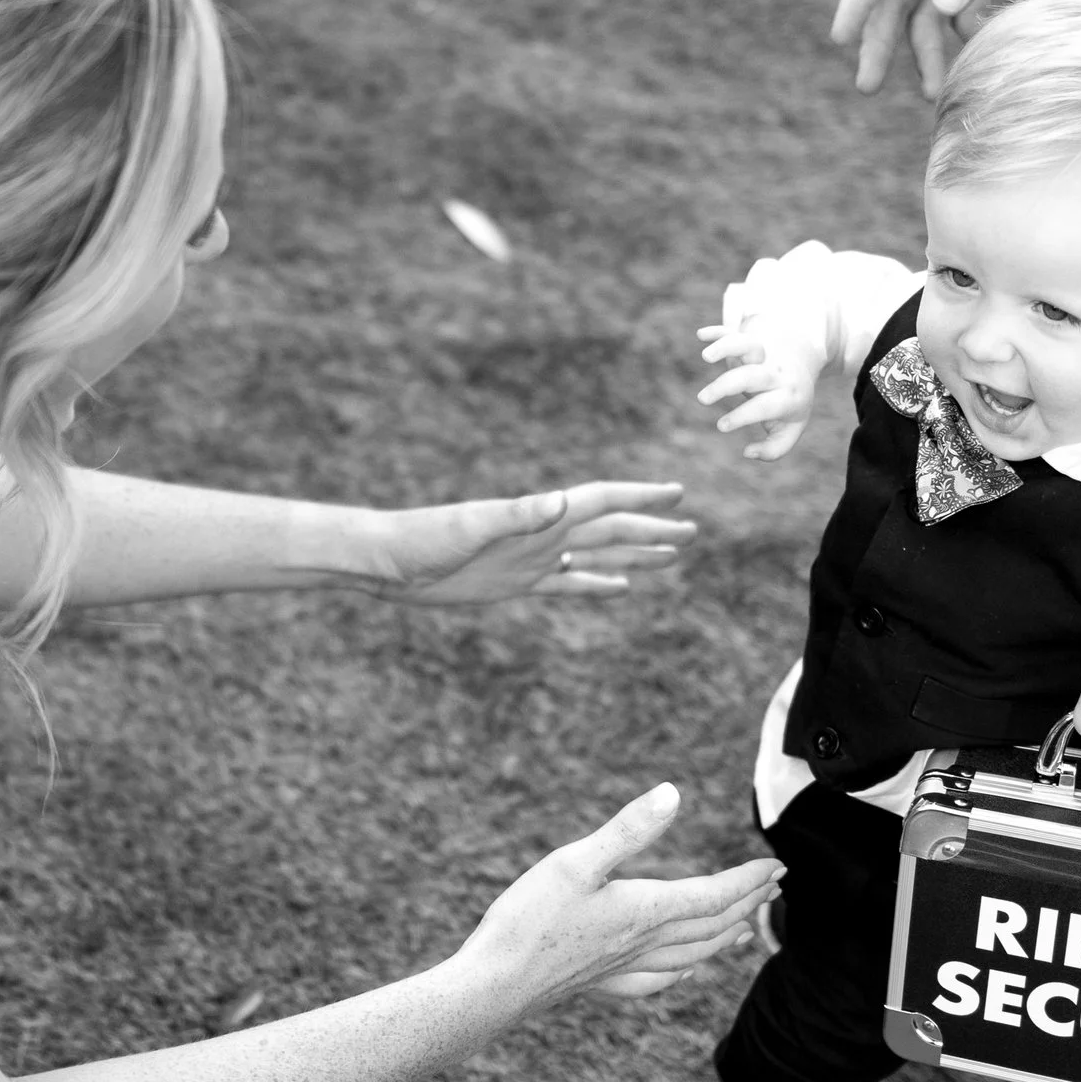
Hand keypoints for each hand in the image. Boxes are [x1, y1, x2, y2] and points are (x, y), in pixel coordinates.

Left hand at [363, 482, 695, 602]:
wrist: (388, 562)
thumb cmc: (421, 539)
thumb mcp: (470, 527)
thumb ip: (516, 514)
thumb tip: (560, 501)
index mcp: (538, 516)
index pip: (601, 502)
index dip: (641, 498)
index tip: (677, 494)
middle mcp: (542, 535)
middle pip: (610, 529)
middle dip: (650, 530)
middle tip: (692, 532)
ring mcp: (531, 558)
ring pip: (597, 555)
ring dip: (633, 554)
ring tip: (671, 555)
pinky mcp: (516, 583)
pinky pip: (568, 584)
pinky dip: (597, 583)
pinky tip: (620, 587)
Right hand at [458, 784, 785, 1004]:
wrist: (496, 984)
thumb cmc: (530, 920)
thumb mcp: (575, 861)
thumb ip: (627, 829)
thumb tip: (672, 793)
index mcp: (644, 910)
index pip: (712, 895)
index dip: (748, 881)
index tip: (777, 866)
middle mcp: (643, 943)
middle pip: (711, 926)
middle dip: (747, 904)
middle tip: (775, 887)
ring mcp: (624, 967)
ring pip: (692, 955)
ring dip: (725, 939)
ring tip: (749, 930)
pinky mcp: (601, 982)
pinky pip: (655, 981)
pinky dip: (680, 973)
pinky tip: (684, 974)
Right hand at [696, 295, 818, 459]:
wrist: (801, 364)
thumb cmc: (790, 404)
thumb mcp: (791, 428)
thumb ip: (774, 449)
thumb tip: (748, 453)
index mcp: (786, 397)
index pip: (765, 406)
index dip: (743, 416)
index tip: (721, 426)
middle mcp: (775, 373)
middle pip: (752, 375)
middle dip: (726, 386)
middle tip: (702, 399)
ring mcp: (764, 354)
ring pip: (747, 344)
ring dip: (727, 347)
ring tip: (706, 357)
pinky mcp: (750, 340)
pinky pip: (734, 331)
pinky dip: (718, 331)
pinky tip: (701, 335)